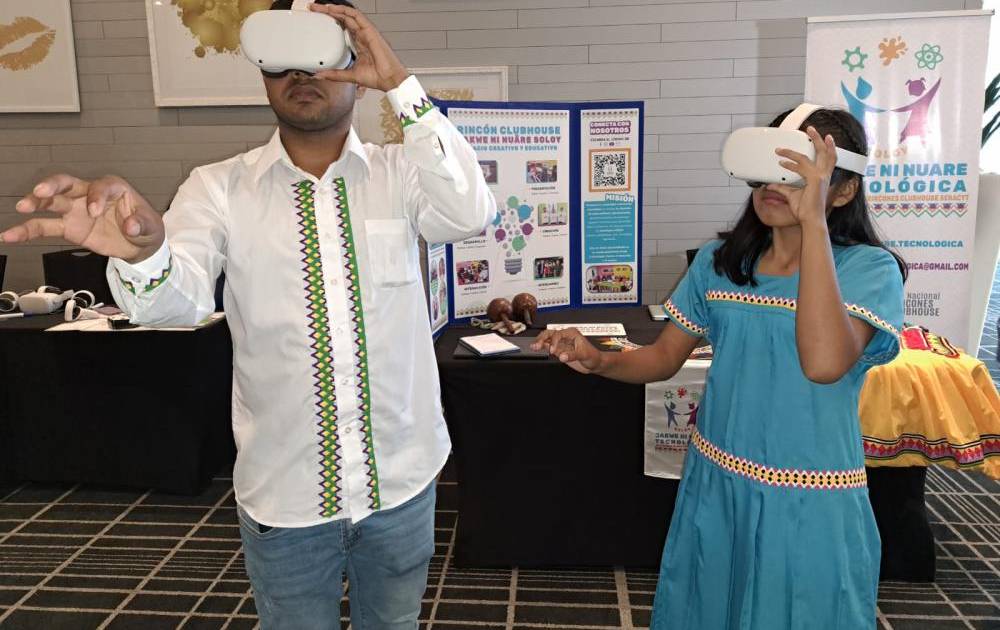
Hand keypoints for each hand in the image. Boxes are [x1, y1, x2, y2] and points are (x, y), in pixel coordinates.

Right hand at [2, 175, 164, 263]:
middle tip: (42, 191)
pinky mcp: (68, 226)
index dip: (96, 197)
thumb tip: (130, 225)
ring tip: (22, 207)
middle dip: (54, 186)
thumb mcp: (152, 226)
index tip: (95, 212)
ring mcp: (75, 209)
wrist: (139, 244)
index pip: (101, 186)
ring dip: (35, 202)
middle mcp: (89, 194)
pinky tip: (11, 235)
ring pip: (51, 201)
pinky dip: (27, 230)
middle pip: (68, 184)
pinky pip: (44, 226)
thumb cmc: (145, 227)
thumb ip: (142, 224)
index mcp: (113, 188)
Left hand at [309, 3, 408, 91]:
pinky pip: (357, 16)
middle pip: (344, 18)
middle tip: (315, 9)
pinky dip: (345, 11)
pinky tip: (335, 10)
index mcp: (358, 44)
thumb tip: (320, 75)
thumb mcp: (350, 76)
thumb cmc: (377, 77)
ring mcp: (366, 32)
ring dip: (335, 9)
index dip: (331, 21)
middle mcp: (362, 36)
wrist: (389, 79)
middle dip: (329, 12)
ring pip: (349, 15)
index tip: (318, 19)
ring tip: (322, 7)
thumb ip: (335, 74)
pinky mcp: (370, 31)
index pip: (343, 27)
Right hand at [531, 328, 602, 373]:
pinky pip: (547, 346)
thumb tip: (562, 356)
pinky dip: (541, 346)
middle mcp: (565, 336)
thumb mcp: (584, 354)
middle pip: (550, 333)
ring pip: (547, 339)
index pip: (558, 334)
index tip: (553, 350)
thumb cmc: (593, 356)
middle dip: (542, 338)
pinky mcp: (558, 350)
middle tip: (537, 345)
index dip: (554, 342)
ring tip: (533, 346)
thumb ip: (572, 355)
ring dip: (540, 341)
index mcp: (571, 333)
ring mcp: (561, 343)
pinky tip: (535, 347)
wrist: (594, 363)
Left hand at [772, 126, 837, 227]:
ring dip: (794, 151)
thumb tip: (770, 185)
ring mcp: (821, 176)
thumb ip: (782, 188)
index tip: (821, 138)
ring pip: (809, 156)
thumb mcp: (791, 196)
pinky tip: (781, 163)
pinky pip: (801, 166)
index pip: (828, 158)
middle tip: (810, 128)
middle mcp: (824, 174)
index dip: (827, 147)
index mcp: (823, 177)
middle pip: (826, 151)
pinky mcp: (815, 179)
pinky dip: (790, 164)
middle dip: (818, 139)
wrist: (811, 219)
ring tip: (782, 148)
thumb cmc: (805, 210)